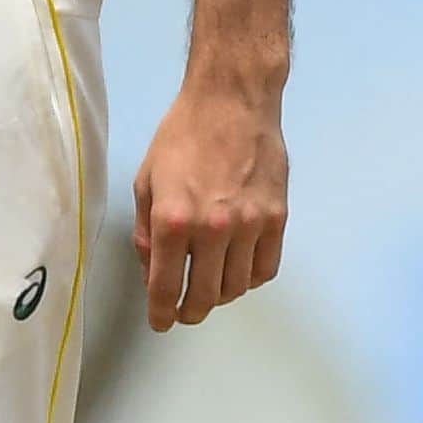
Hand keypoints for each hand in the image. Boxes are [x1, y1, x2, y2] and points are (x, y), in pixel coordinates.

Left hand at [133, 65, 290, 329]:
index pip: (165, 287)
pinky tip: (239, 268)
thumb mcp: (147, 179)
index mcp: (172, 219)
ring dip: (220, 295)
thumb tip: (152, 271)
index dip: (161, 314)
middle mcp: (212, 229)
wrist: (233, 100)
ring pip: (237, 287)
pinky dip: (250, 278)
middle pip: (205, 296)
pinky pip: (266, 269)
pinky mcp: (277, 218)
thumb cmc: (183, 134)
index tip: (161, 323)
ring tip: (211, 284)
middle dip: (190, 312)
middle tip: (184, 310)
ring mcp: (250, 225)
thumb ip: (145, 231)